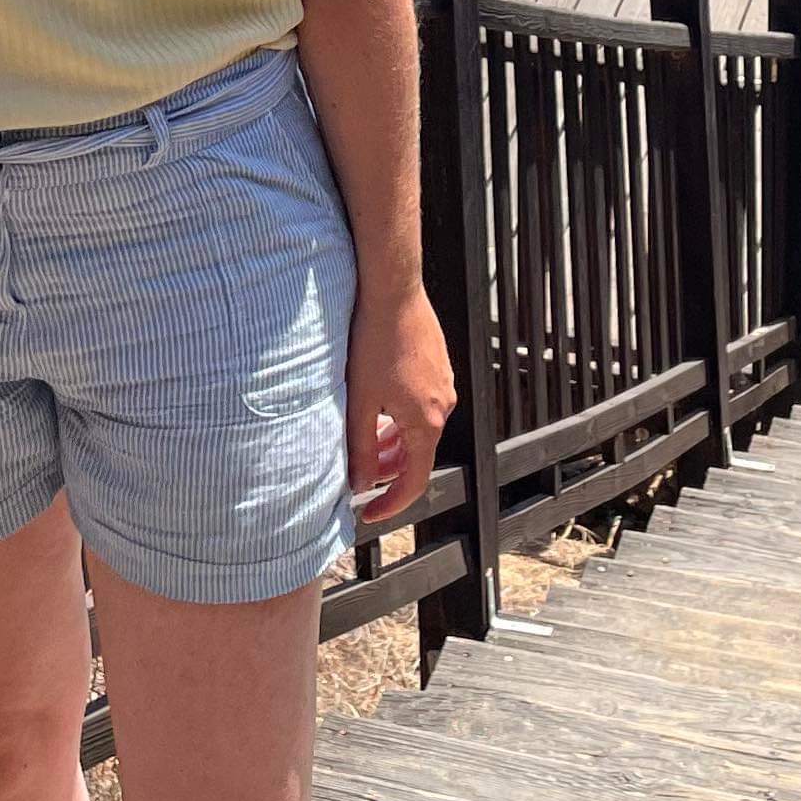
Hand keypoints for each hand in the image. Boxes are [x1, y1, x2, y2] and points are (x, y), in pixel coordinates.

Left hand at [345, 280, 455, 530]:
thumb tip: (360, 482)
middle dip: (387, 470)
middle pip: (417, 454)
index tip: (368, 512)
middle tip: (357, 474)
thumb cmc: (373, 342)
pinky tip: (376, 404)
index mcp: (426, 421)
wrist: (392, 288)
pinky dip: (399, 417)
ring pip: (418, 428)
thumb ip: (362, 446)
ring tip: (363, 440)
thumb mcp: (360, 400)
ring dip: (392, 441)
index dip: (391, 502)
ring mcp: (443, 383)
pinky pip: (421, 404)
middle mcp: (443, 406)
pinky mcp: (438, 365)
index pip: (414, 479)